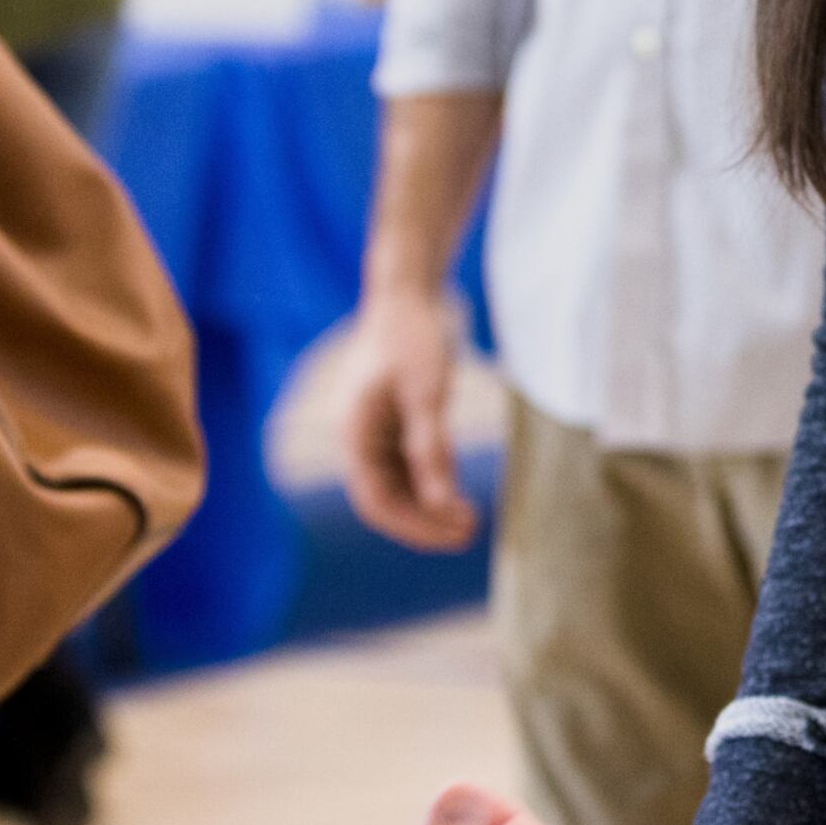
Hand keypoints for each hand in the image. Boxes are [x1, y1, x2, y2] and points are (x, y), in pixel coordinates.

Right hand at [342, 284, 480, 551]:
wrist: (412, 290)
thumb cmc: (415, 335)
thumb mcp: (428, 393)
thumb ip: (432, 449)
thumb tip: (441, 504)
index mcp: (354, 434)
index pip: (377, 502)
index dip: (414, 526)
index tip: (456, 534)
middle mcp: (360, 438)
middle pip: (387, 500)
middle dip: (425, 521)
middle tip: (470, 533)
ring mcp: (377, 430)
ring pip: (400, 486)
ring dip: (430, 506)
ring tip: (471, 518)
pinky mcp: (396, 420)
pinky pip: (410, 466)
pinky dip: (434, 483)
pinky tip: (461, 492)